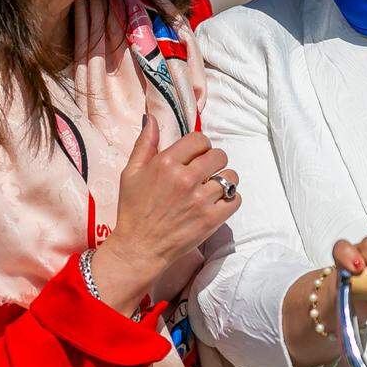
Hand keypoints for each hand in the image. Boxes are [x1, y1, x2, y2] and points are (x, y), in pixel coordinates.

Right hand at [105, 116, 240, 279]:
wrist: (139, 248)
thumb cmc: (133, 210)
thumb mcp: (130, 173)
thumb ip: (145, 144)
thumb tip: (152, 118)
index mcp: (166, 164)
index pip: (199, 140)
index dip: (200, 146)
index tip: (196, 156)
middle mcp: (185, 179)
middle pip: (219, 155)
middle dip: (214, 161)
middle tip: (205, 173)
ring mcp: (200, 200)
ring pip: (231, 177)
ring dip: (224, 180)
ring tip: (213, 188)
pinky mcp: (211, 219)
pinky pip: (235, 199)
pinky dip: (230, 200)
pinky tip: (217, 202)